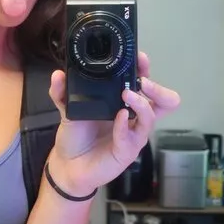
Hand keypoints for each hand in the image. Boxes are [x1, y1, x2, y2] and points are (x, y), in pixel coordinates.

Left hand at [46, 52, 180, 197]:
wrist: (68, 164)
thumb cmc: (76, 135)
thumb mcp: (66, 109)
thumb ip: (62, 92)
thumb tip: (58, 74)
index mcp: (124, 103)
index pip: (144, 83)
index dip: (145, 70)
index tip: (140, 58)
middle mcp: (133, 117)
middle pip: (165, 102)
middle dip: (159, 89)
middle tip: (143, 81)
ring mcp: (132, 134)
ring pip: (151, 117)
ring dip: (142, 104)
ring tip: (128, 95)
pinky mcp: (126, 151)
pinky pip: (131, 137)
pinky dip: (125, 125)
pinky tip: (119, 118)